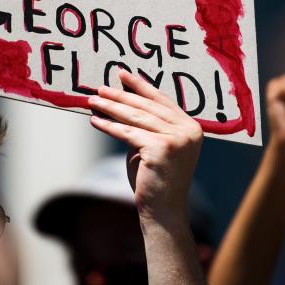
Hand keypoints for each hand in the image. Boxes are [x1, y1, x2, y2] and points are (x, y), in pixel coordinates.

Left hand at [88, 69, 202, 223]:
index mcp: (191, 126)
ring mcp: (176, 139)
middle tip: (100, 88)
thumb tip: (122, 100)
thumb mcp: (155, 145)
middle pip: (147, 106)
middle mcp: (188, 130)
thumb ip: (147, 125)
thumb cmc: (156, 178)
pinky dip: (109, 126)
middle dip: (121, 95)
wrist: (163, 210)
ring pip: (136, 117)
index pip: (162, 100)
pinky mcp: (161, 148)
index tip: (122, 74)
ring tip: (93, 100)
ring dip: (111, 107)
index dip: (141, 86)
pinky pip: (128, 133)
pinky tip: (95, 121)